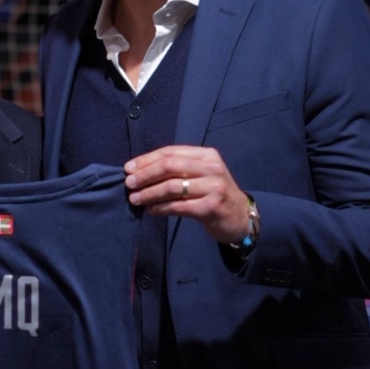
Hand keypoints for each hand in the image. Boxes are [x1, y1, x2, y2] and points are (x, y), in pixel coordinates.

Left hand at [124, 145, 249, 244]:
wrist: (240, 216)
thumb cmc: (214, 193)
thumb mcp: (202, 173)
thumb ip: (179, 168)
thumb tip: (141, 170)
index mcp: (207, 155)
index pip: (171, 152)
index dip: (147, 159)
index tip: (128, 168)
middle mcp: (211, 168)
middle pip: (170, 166)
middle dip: (145, 175)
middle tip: (129, 184)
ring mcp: (213, 188)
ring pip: (172, 187)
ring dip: (149, 193)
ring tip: (135, 199)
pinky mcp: (210, 208)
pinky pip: (178, 206)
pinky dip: (160, 208)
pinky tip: (150, 210)